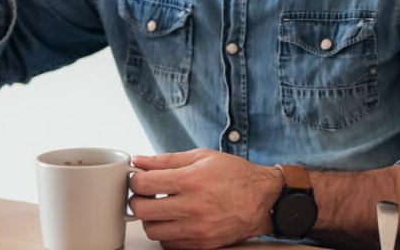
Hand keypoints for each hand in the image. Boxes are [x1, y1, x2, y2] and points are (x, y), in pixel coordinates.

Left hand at [129, 149, 283, 248]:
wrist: (263, 199)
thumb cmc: (236, 175)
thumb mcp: (202, 157)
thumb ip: (167, 159)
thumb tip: (139, 161)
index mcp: (191, 180)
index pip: (145, 183)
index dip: (135, 180)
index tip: (139, 179)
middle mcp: (193, 206)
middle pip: (143, 210)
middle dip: (138, 200)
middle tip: (145, 195)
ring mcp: (197, 229)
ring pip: (153, 230)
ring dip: (151, 219)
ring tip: (161, 208)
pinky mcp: (202, 244)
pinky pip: (169, 244)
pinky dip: (166, 233)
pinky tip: (174, 221)